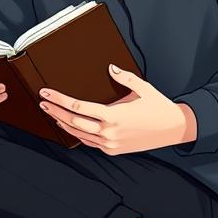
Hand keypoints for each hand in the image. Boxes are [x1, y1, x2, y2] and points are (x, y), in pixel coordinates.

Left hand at [37, 64, 195, 154]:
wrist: (174, 129)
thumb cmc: (159, 108)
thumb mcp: (143, 88)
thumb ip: (124, 78)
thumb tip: (110, 68)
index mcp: (113, 115)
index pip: (78, 107)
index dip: (59, 100)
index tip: (47, 93)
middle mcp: (109, 132)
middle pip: (73, 122)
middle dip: (55, 112)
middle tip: (43, 103)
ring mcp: (110, 143)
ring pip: (79, 135)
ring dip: (64, 124)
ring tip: (52, 114)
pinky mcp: (113, 150)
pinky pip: (90, 143)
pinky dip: (77, 134)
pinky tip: (71, 127)